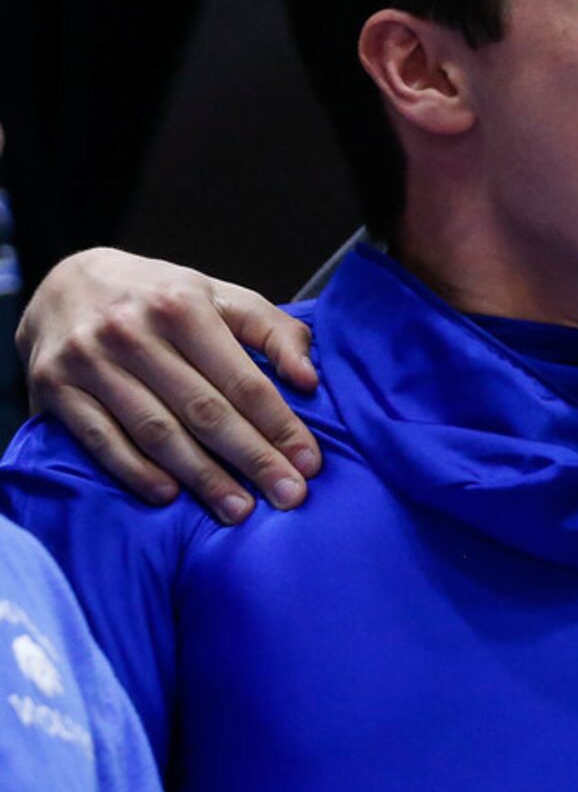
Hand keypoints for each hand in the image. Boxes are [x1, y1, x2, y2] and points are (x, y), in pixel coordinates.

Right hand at [18, 248, 320, 522]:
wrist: (67, 282)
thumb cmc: (163, 298)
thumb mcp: (221, 296)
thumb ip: (272, 331)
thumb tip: (309, 380)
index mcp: (183, 306)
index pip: (242, 379)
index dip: (279, 425)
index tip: (309, 462)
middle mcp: (134, 331)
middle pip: (204, 410)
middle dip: (252, 458)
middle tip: (288, 496)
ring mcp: (90, 361)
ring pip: (156, 431)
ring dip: (202, 477)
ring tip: (239, 509)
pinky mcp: (54, 388)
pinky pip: (102, 440)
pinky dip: (136, 472)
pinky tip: (170, 496)